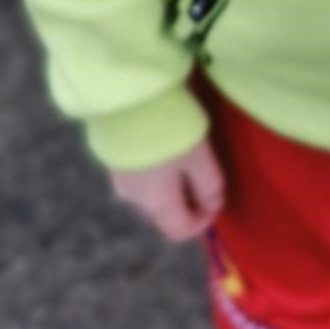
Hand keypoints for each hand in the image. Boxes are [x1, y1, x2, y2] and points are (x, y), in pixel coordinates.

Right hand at [108, 136, 225, 242]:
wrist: (127, 97)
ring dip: (171, 187)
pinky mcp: (113, 160)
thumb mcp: (200, 157)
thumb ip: (209, 186)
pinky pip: (139, 178)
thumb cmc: (170, 130)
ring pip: (151, 196)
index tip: (216, 199)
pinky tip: (163, 146)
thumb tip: (213, 205)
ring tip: (184, 157)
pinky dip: (155, 173)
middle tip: (203, 175)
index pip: (180, 231)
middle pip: (164, 215)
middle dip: (187, 203)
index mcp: (156, 204)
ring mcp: (119, 180)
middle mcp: (134, 199)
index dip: (203, 222)